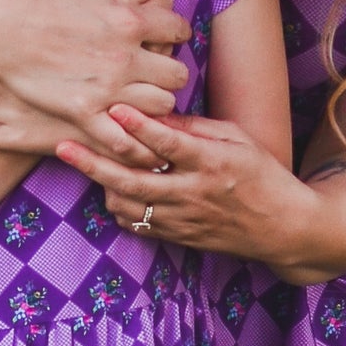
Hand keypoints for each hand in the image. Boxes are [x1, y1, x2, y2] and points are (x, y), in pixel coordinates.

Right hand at [0, 0, 189, 159]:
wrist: (0, 27)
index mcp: (130, 20)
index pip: (179, 30)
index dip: (176, 34)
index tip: (167, 38)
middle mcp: (126, 56)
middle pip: (177, 74)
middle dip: (170, 73)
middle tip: (158, 72)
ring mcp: (107, 88)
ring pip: (160, 106)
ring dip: (156, 103)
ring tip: (145, 99)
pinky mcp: (84, 113)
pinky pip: (124, 138)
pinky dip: (133, 140)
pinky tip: (131, 133)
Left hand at [54, 109, 317, 269]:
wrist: (283, 228)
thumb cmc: (262, 174)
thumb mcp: (237, 139)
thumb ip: (195, 128)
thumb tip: (154, 115)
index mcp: (212, 162)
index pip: (168, 143)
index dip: (138, 125)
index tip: (113, 107)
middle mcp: (194, 193)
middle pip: (132, 180)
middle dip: (93, 163)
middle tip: (63, 146)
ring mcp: (184, 220)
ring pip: (127, 205)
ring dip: (104, 185)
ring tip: (91, 165)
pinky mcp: (180, 238)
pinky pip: (137, 225)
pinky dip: (121, 208)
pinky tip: (116, 192)